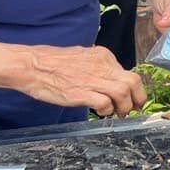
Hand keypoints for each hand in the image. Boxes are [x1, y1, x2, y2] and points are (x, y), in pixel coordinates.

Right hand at [16, 44, 146, 116]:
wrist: (31, 65)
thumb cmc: (51, 63)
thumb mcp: (82, 57)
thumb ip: (97, 66)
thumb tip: (107, 79)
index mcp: (103, 56)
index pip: (128, 72)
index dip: (133, 88)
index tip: (132, 98)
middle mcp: (102, 66)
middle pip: (133, 81)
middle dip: (138, 98)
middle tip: (134, 109)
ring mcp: (92, 79)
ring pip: (123, 92)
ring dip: (124, 107)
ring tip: (118, 113)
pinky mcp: (81, 93)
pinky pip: (105, 103)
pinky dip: (107, 110)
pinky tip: (101, 112)